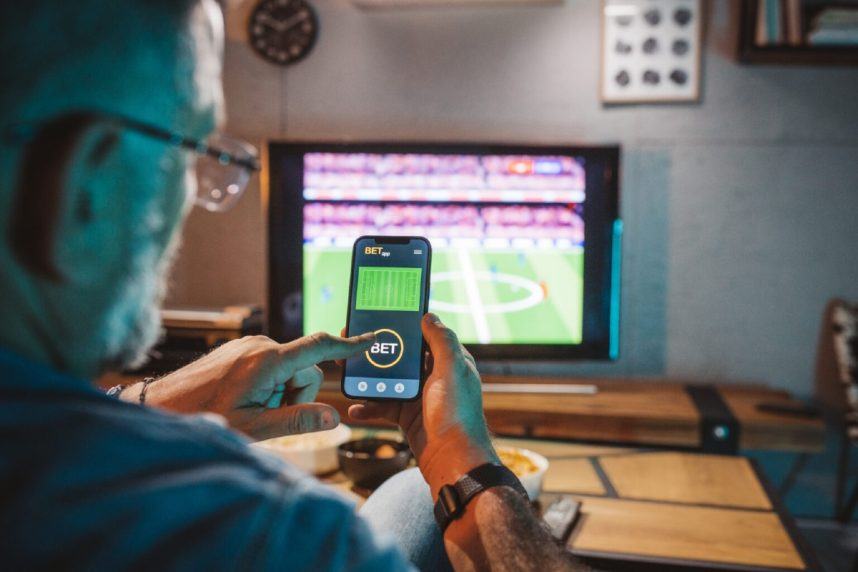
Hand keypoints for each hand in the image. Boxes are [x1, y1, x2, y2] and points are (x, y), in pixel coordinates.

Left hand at [134, 332, 374, 440]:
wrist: (164, 404)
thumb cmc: (206, 417)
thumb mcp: (255, 428)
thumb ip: (298, 421)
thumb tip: (334, 417)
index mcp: (269, 361)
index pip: (319, 347)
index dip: (349, 346)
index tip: (372, 339)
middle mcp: (262, 345)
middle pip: (306, 370)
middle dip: (298, 395)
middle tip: (268, 415)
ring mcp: (251, 345)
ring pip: (290, 370)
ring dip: (282, 392)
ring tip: (252, 409)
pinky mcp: (243, 349)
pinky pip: (273, 365)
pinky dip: (270, 385)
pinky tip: (246, 399)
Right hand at [347, 314, 497, 498]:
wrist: (453, 462)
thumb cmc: (456, 414)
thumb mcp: (452, 370)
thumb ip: (441, 341)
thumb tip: (429, 316)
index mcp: (450, 362)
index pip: (426, 336)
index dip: (405, 327)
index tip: (382, 317)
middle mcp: (437, 377)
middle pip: (403, 358)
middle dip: (380, 352)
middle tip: (353, 344)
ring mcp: (421, 397)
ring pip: (390, 381)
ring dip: (370, 379)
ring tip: (348, 373)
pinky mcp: (409, 417)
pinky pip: (385, 406)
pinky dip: (370, 407)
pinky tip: (355, 408)